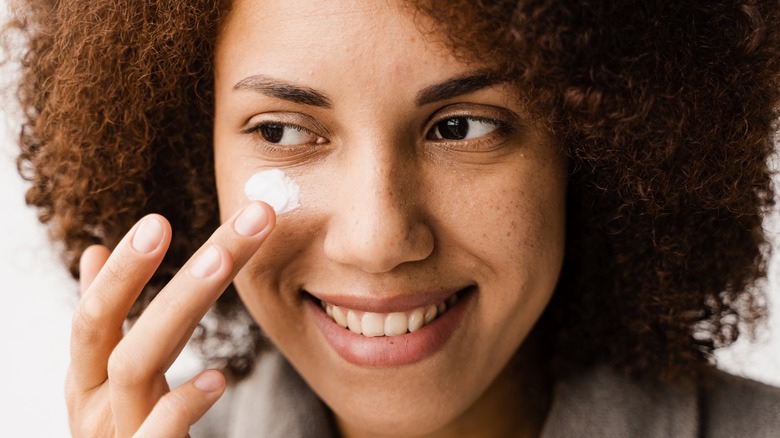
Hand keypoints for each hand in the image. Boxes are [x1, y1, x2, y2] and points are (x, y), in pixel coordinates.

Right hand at [65, 201, 274, 436]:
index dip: (124, 267)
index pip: (94, 314)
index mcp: (86, 380)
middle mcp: (91, 408)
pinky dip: (183, 404)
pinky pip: (157, 436)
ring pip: (133, 367)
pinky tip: (217, 377)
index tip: (160, 218)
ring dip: (181, 303)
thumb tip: (89, 253)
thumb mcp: (111, 382)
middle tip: (198, 220)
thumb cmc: (131, 436)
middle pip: (105, 329)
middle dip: (141, 269)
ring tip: (222, 258)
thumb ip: (106, 325)